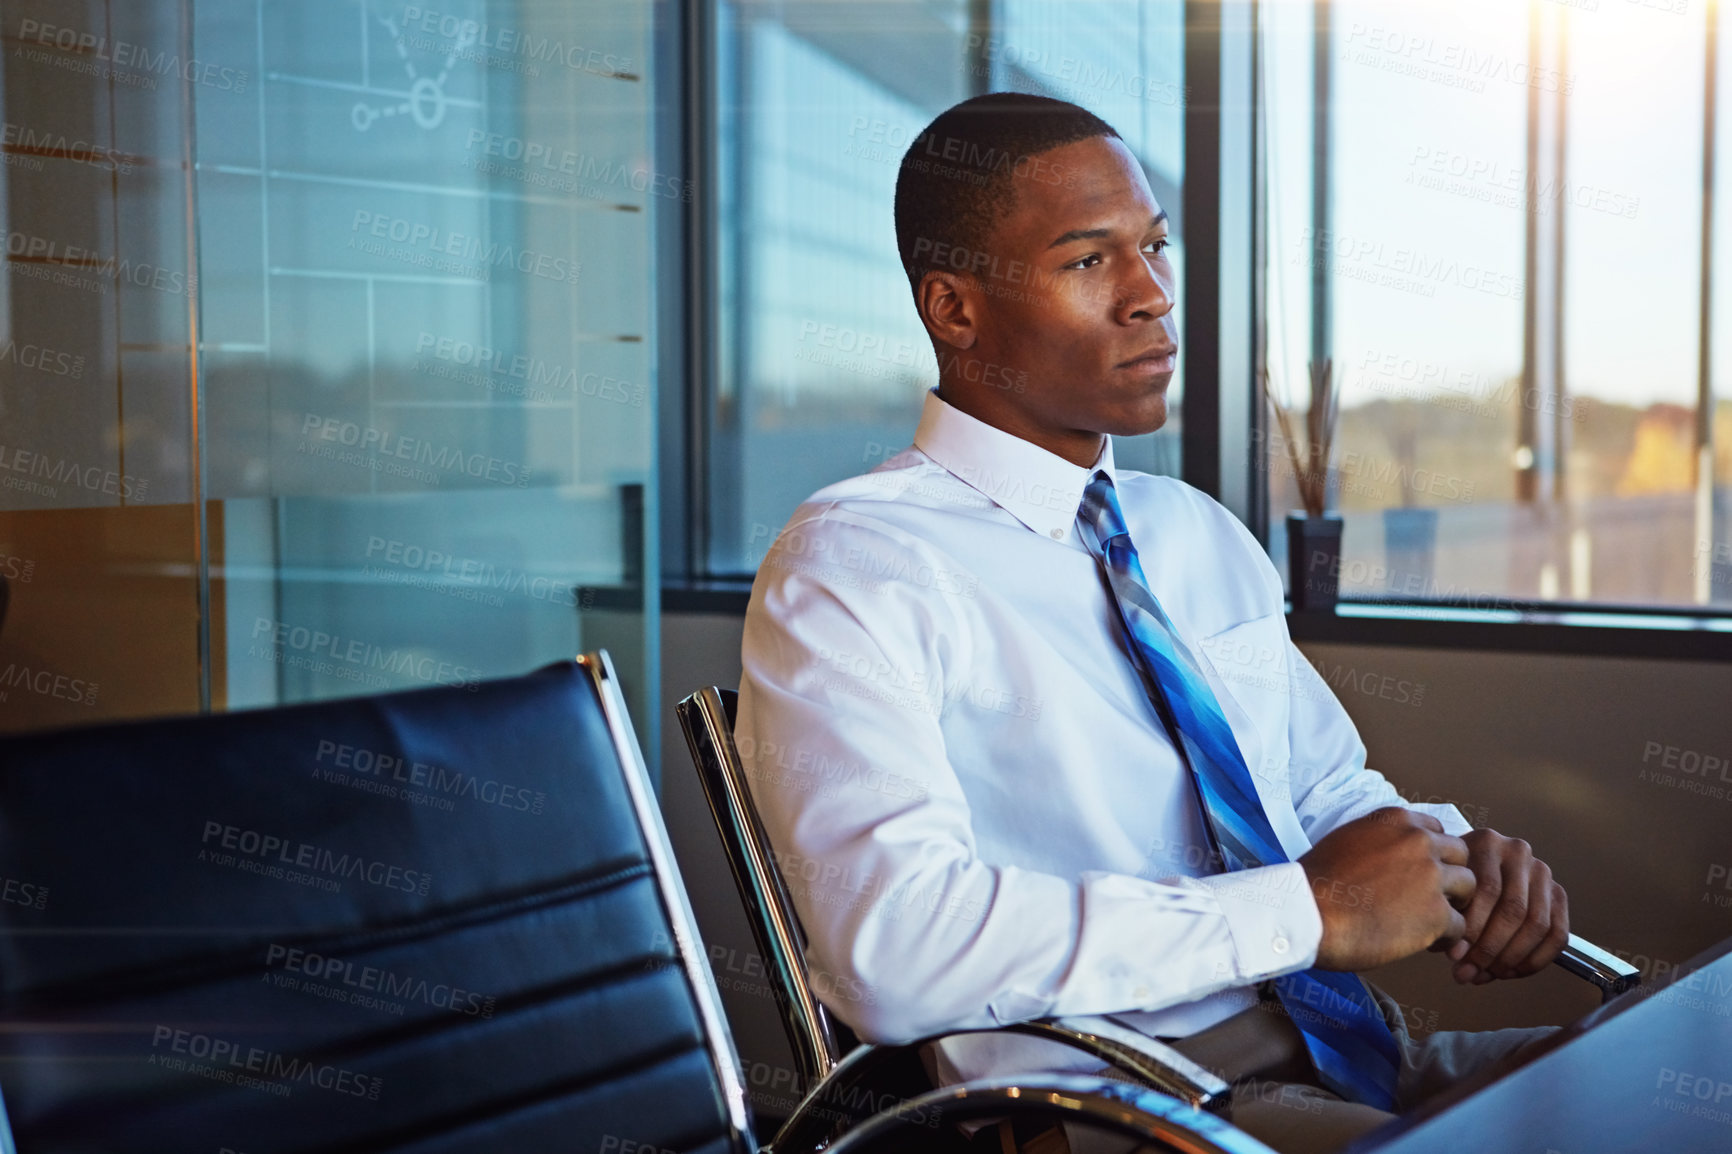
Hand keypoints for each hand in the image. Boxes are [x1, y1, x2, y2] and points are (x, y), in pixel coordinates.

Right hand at [1299, 807, 1476, 970]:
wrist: (1307, 913)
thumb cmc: (1317, 882)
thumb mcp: (1348, 840)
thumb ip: (1379, 840)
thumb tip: (1390, 856)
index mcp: (1395, 821)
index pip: (1436, 830)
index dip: (1432, 854)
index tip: (1420, 872)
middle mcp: (1418, 842)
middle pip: (1460, 854)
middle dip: (1449, 876)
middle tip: (1431, 897)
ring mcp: (1431, 877)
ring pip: (1469, 887)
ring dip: (1454, 904)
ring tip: (1432, 921)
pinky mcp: (1436, 914)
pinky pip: (1459, 925)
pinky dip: (1446, 937)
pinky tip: (1425, 942)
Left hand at [1437, 829, 1569, 984]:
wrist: (1471, 867)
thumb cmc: (1450, 882)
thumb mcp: (1443, 887)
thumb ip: (1448, 915)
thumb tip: (1458, 956)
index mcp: (1486, 842)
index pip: (1486, 890)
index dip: (1472, 929)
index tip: (1454, 956)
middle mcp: (1518, 852)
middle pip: (1514, 910)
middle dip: (1490, 949)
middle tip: (1469, 971)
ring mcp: (1542, 872)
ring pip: (1537, 925)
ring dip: (1510, 958)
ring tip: (1485, 974)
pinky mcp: (1558, 895)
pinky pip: (1557, 935)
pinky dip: (1534, 960)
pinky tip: (1509, 972)